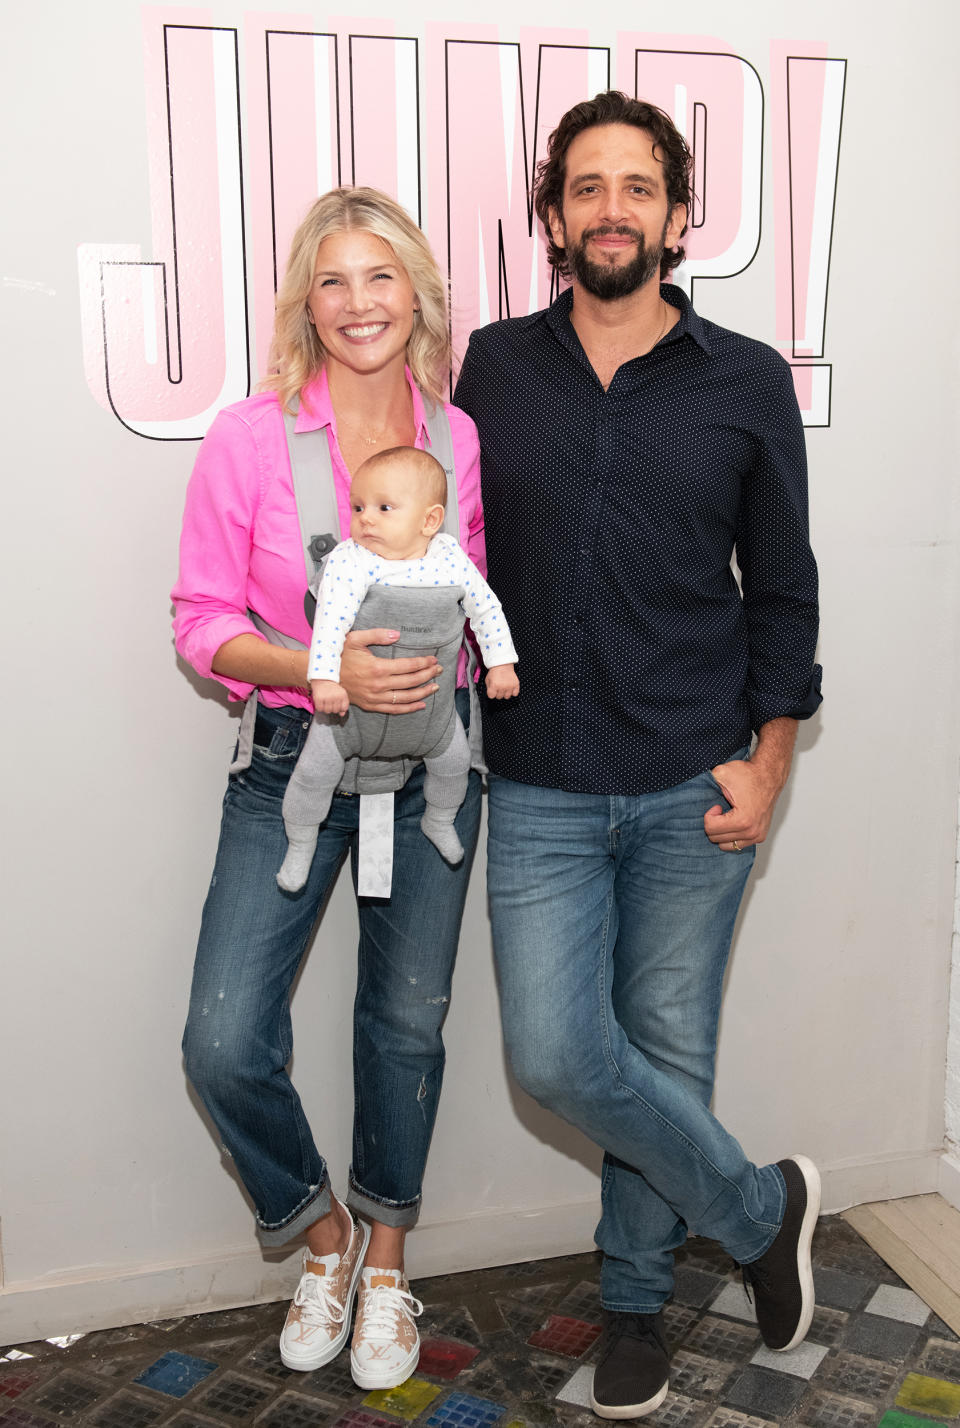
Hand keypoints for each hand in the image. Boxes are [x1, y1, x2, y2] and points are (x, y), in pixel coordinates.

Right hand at [311, 679, 348, 714]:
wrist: (322, 679)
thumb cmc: (332, 688)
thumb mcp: (341, 694)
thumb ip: (343, 704)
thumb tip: (342, 714)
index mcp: (343, 695)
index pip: (343, 708)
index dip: (340, 708)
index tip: (337, 705)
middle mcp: (335, 696)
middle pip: (335, 711)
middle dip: (332, 708)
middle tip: (330, 702)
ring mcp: (327, 698)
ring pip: (327, 711)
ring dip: (326, 708)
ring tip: (325, 702)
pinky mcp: (319, 698)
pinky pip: (320, 709)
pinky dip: (320, 707)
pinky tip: (321, 702)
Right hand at [339, 628, 440, 713]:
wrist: (323, 676)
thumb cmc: (340, 655)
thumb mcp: (355, 639)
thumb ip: (377, 635)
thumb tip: (397, 635)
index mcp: (377, 668)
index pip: (408, 666)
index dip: (424, 663)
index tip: (434, 659)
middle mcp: (379, 685)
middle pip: (411, 681)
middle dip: (428, 675)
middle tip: (439, 670)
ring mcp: (375, 698)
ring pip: (406, 697)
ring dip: (423, 692)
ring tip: (435, 687)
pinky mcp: (371, 705)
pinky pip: (394, 710)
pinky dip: (410, 708)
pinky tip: (421, 704)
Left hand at [485, 663, 518, 698]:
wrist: (503, 664)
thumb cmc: (495, 671)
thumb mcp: (487, 679)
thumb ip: (488, 688)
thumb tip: (491, 694)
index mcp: (494, 685)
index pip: (491, 696)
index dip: (491, 693)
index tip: (492, 690)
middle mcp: (502, 687)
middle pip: (499, 697)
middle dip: (498, 693)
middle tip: (498, 687)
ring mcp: (510, 686)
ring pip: (507, 697)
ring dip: (505, 693)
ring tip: (504, 687)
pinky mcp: (516, 685)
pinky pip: (515, 694)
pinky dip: (513, 692)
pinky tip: (510, 688)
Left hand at [704, 718, 796, 852]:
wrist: (769, 775)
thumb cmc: (748, 774)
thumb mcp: (722, 773)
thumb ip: (705, 781)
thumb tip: (687, 785)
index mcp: (743, 820)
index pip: (710, 829)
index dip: (709, 815)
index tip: (716, 805)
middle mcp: (751, 832)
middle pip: (716, 839)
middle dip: (714, 823)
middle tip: (721, 809)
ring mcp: (756, 836)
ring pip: (725, 845)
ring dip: (721, 832)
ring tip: (727, 816)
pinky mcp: (759, 837)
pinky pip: (737, 845)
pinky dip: (731, 836)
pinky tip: (733, 822)